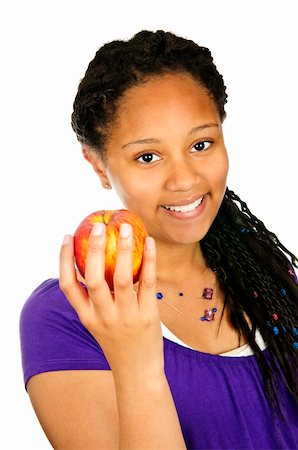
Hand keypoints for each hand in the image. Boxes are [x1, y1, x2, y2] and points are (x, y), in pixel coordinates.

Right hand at [59, 223, 163, 378]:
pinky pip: (148, 282)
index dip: (63, 260)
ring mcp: (126, 317)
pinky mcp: (148, 316)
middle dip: (94, 250)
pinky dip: (149, 260)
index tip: (66, 237)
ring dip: (124, 250)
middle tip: (98, 226)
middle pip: (93, 278)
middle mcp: (103, 317)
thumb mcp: (98, 324)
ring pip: (123, 278)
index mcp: (86, 317)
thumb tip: (95, 263)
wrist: (138, 372)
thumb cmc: (117, 343)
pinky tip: (149, 243)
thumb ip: (94, 299)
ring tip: (125, 228)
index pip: (67, 286)